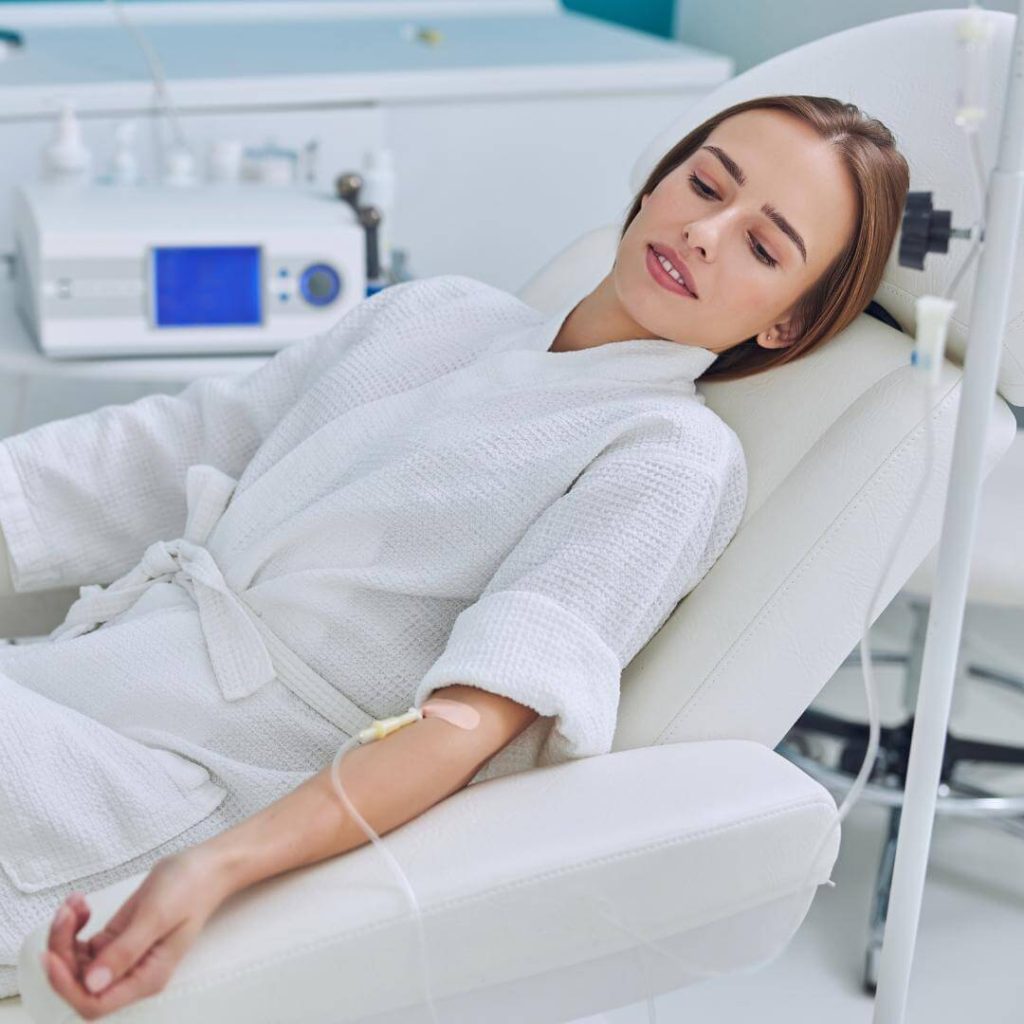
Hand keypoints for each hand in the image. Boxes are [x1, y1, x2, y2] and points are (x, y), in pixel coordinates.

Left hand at [40, 852, 226, 1019]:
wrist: (204, 866)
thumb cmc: (190, 888)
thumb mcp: (157, 916)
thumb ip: (125, 951)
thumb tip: (92, 984)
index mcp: (146, 978)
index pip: (95, 1003)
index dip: (68, 986)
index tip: (52, 955)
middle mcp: (132, 974)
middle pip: (79, 983)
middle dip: (63, 951)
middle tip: (66, 913)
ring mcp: (122, 958)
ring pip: (76, 964)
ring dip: (65, 936)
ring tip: (74, 904)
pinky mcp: (117, 940)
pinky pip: (83, 945)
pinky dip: (74, 925)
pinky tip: (81, 903)